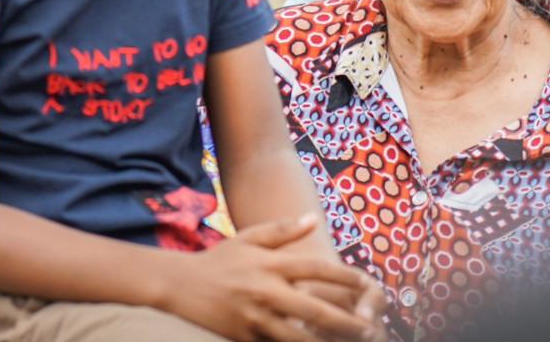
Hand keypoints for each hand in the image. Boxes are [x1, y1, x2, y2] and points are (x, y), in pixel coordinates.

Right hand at [161, 216, 382, 341]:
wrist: (180, 285)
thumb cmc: (220, 260)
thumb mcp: (249, 238)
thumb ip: (283, 229)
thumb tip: (314, 219)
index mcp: (270, 264)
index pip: (316, 270)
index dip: (344, 278)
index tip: (365, 284)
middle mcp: (265, 291)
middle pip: (315, 311)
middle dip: (346, 322)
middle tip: (369, 328)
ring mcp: (254, 318)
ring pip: (299, 338)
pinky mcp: (244, 338)